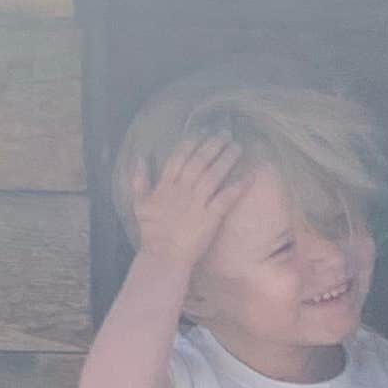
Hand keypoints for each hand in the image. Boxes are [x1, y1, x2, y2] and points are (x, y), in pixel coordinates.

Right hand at [130, 134, 247, 275]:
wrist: (163, 256)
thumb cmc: (152, 233)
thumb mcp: (140, 204)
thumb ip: (139, 180)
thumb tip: (139, 157)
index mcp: (165, 186)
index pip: (179, 158)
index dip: (191, 143)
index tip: (201, 131)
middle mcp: (182, 191)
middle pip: (200, 162)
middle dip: (213, 145)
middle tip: (226, 133)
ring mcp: (197, 203)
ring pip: (214, 175)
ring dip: (227, 159)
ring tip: (238, 147)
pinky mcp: (211, 217)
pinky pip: (226, 198)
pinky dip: (237, 187)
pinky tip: (249, 176)